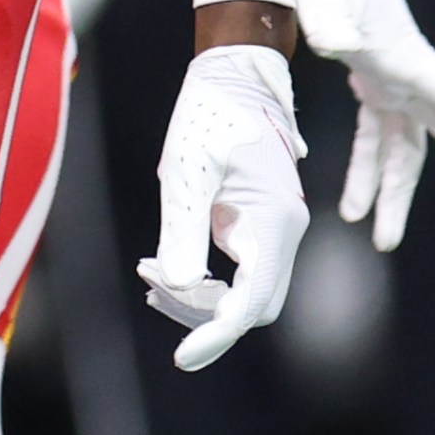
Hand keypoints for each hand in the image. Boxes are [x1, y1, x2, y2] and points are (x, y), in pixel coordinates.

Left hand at [139, 45, 307, 372]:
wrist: (234, 75)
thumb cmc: (210, 114)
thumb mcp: (187, 171)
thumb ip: (183, 229)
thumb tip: (177, 285)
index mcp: (275, 222)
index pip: (250, 302)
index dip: (216, 335)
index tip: (182, 359)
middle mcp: (284, 232)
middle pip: (250, 306)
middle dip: (200, 313)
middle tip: (150, 288)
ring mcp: (275, 230)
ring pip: (244, 293)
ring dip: (198, 297)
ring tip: (149, 273)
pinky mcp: (259, 225)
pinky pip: (237, 272)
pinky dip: (203, 279)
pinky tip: (163, 268)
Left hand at [294, 0, 434, 253]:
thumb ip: (331, 18)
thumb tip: (329, 43)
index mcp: (412, 57)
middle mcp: (414, 75)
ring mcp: (396, 83)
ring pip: (409, 151)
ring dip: (397, 195)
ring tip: (385, 241)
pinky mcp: (374, 87)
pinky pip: (374, 140)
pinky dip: (364, 173)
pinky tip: (350, 209)